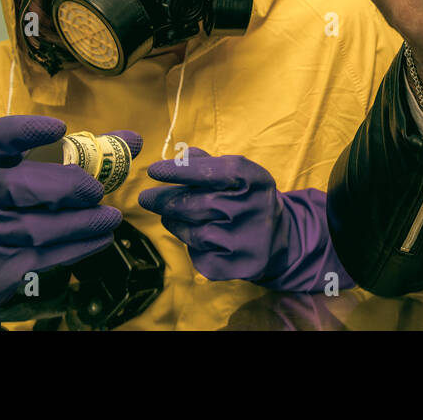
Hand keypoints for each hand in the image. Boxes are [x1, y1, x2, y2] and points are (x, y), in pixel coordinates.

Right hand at [0, 115, 132, 307]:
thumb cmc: (24, 206)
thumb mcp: (42, 177)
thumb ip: (88, 155)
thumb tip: (132, 141)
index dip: (23, 130)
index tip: (60, 127)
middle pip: (15, 186)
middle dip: (64, 186)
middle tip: (96, 190)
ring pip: (37, 228)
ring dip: (82, 222)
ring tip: (112, 217)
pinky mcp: (5, 267)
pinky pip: (45, 257)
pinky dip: (80, 247)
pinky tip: (103, 237)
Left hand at [139, 149, 287, 281]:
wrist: (276, 239)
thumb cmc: (247, 199)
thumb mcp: (239, 176)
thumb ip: (208, 164)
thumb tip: (179, 156)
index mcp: (257, 182)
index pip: (217, 172)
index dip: (183, 171)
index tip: (155, 170)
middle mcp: (255, 211)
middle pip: (199, 205)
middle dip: (166, 200)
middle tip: (146, 198)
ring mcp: (248, 242)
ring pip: (194, 233)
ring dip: (175, 222)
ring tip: (171, 215)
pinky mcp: (238, 267)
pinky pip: (199, 255)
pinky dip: (190, 245)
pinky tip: (198, 238)